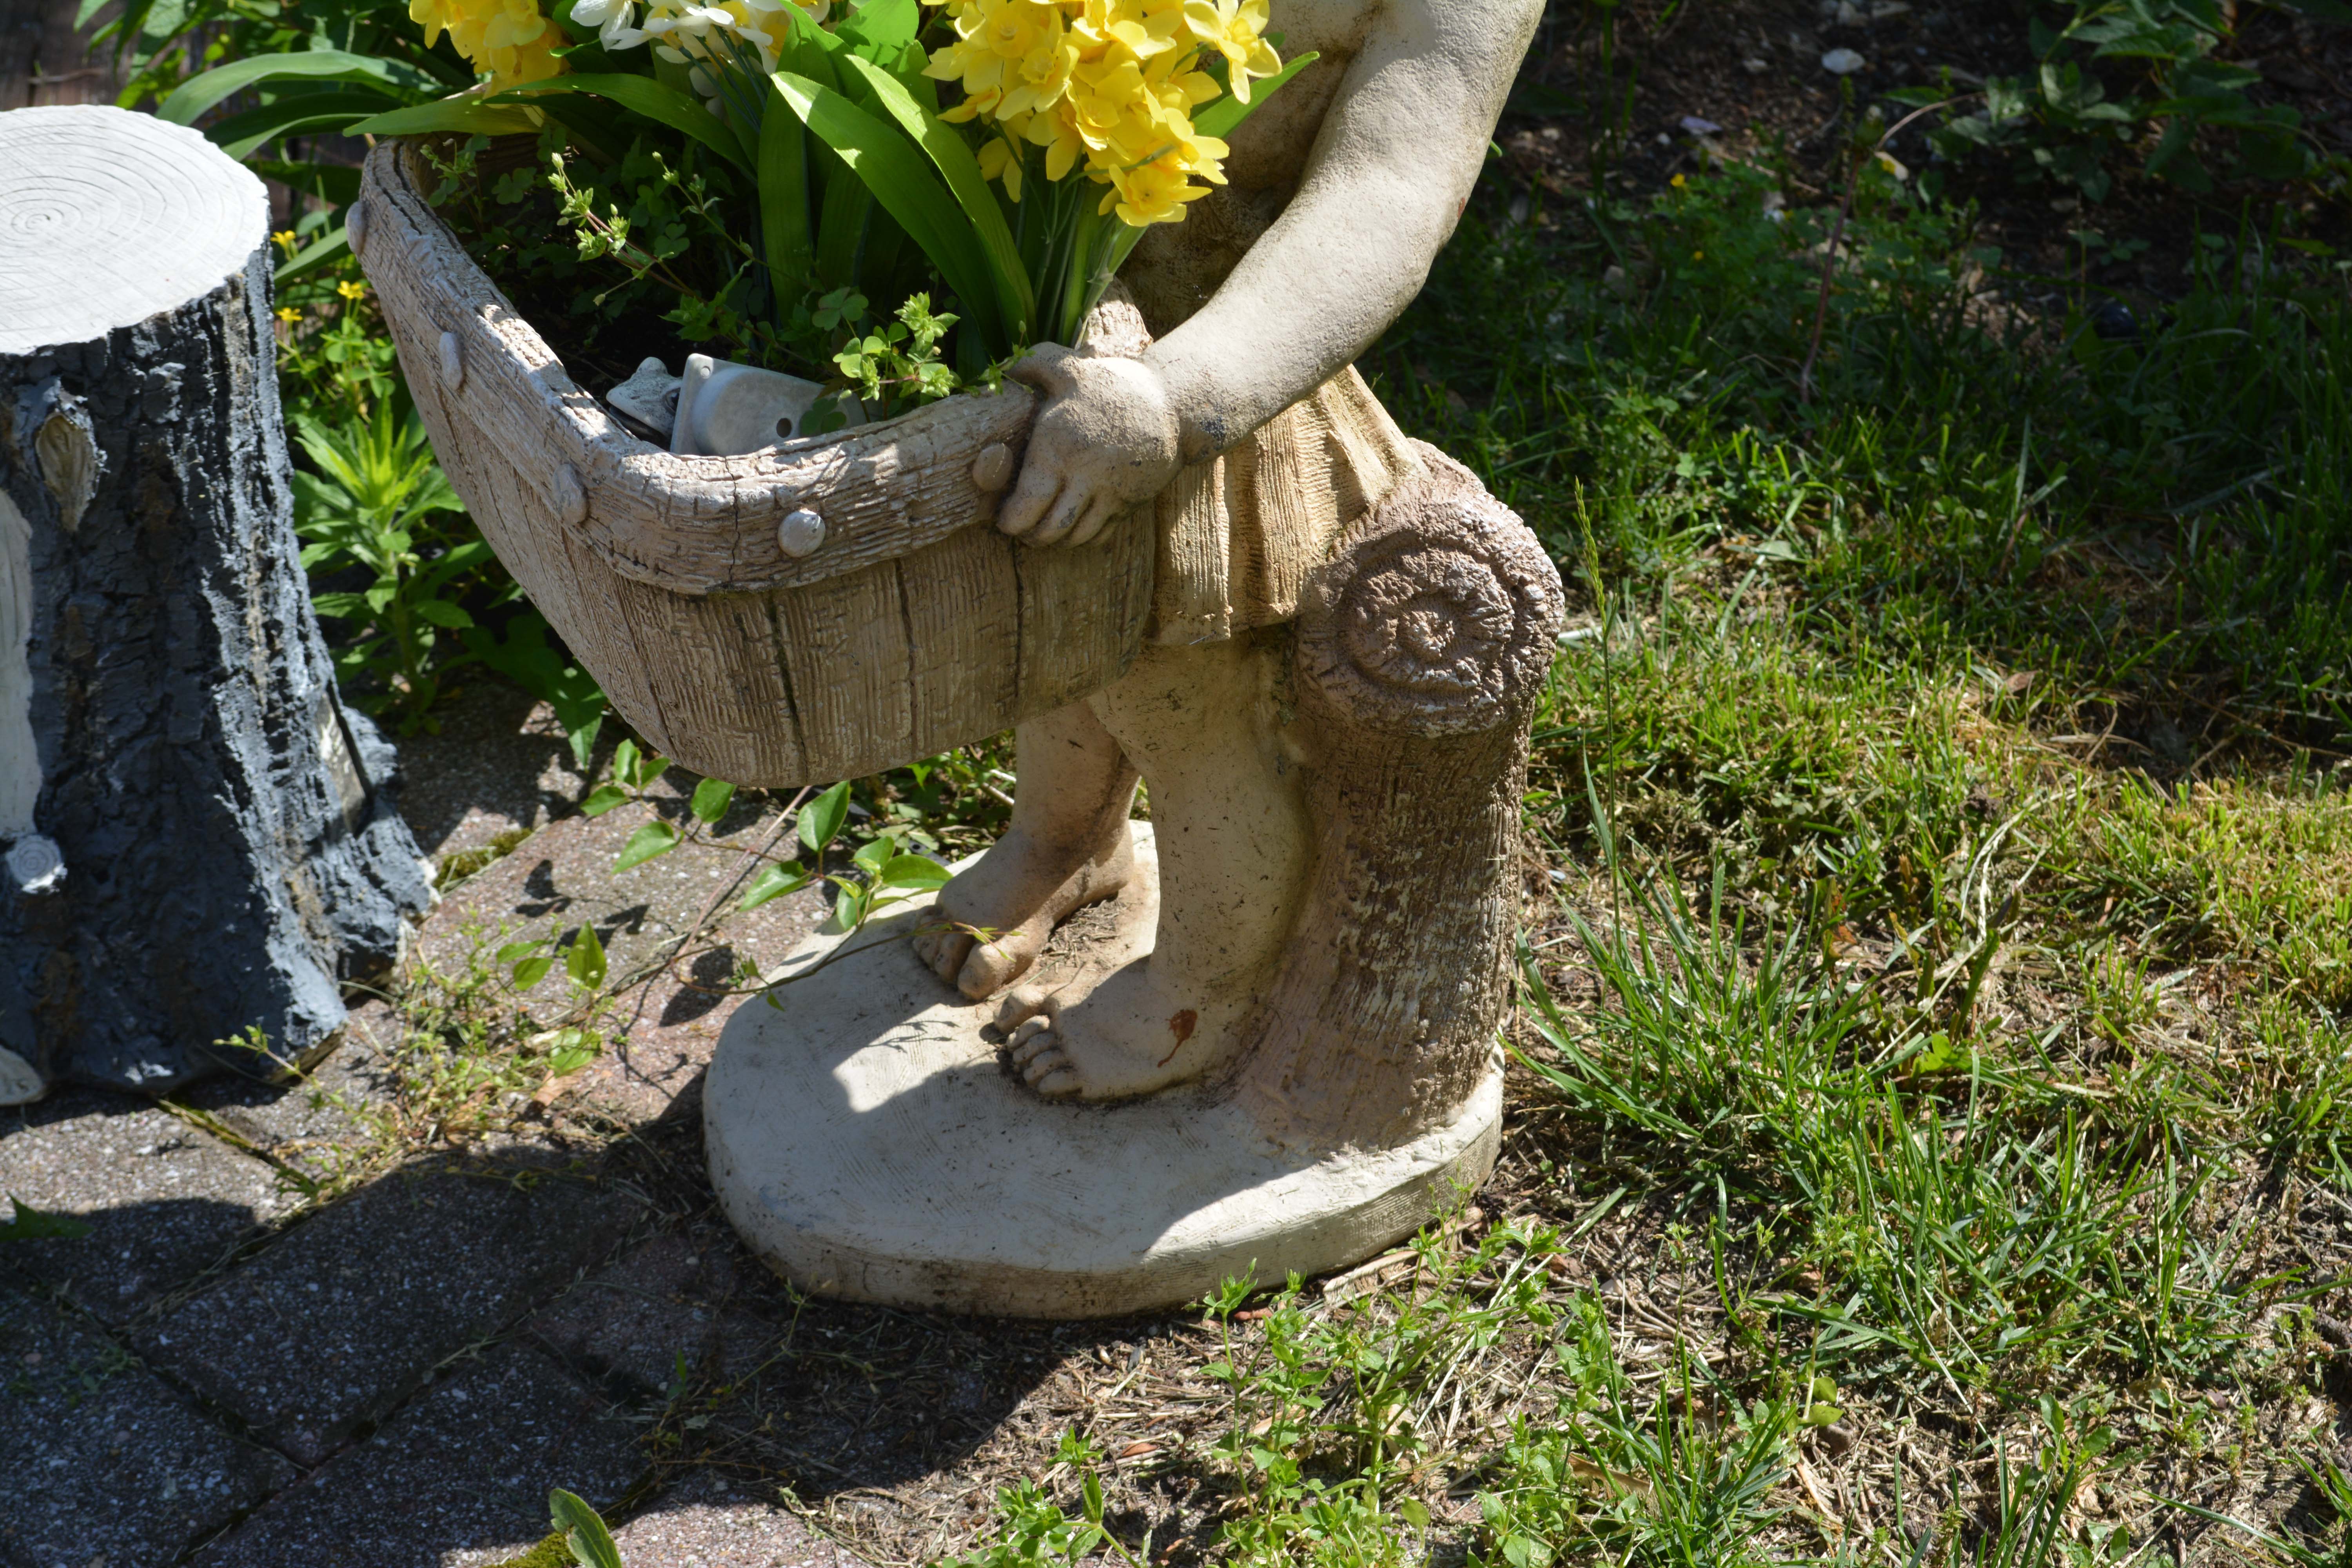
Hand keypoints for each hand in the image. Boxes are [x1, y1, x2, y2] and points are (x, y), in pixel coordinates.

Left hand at [997, 344, 1181, 546]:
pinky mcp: (1130, 503)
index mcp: (1059, 449)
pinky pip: (1101, 535)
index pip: (1028, 505)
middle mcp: (1084, 477)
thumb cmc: (1115, 386)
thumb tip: (1008, 368)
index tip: (1003, 519)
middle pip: (1050, 530)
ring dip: (1057, 541)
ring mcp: (1110, 493)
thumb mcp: (1071, 368)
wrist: (1173, 406)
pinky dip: (1083, 538)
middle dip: (1031, 537)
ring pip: (1077, 537)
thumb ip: (1035, 364)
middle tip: (1021, 530)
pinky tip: (1074, 527)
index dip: (1010, 520)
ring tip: (1044, 533)